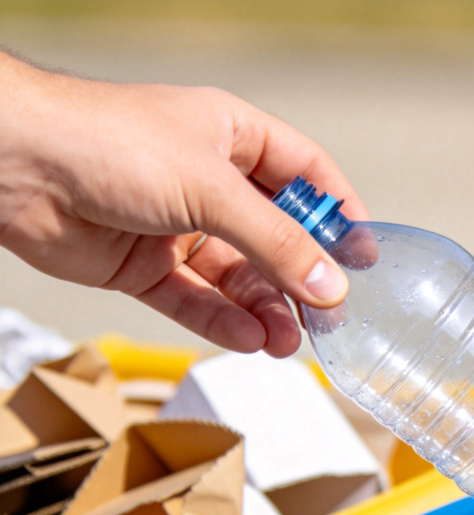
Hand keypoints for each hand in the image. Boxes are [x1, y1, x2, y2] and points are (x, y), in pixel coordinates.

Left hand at [0, 51, 369, 355]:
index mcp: (232, 139)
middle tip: (327, 317)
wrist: (15, 166)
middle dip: (301, 280)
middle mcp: (209, 184)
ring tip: (287, 342)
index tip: (364, 256)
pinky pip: (199, 302)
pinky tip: (250, 339)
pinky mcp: (147, 268)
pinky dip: (225, 322)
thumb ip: (276, 242)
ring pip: (240, 279)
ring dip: (267, 312)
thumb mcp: (210, 187)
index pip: (306, 176)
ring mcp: (178, 228)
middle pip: (276, 239)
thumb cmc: (105, 141)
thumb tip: (330, 284)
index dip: (338, 213)